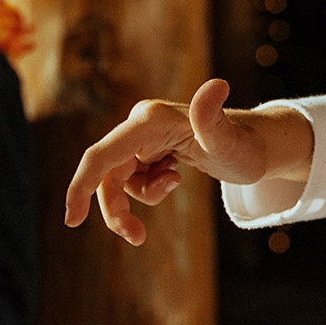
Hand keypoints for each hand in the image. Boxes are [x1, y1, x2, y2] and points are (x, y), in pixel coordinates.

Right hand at [63, 79, 312, 243]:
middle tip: (137, 238)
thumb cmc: (244, 145)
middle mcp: (139, 126)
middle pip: (107, 175)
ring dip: (134, 202)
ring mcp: (141, 139)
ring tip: (173, 189)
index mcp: (148, 121)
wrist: (255, 148)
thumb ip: (213, 117)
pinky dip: (147, 192)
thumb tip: (216, 86)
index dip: (81, 186)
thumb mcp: (229, 140)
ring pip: (117, 182)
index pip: (102, 155)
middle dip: (116, 208)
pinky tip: (173, 179)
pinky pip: (131, 181)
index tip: (71, 220)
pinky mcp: (146, 151)